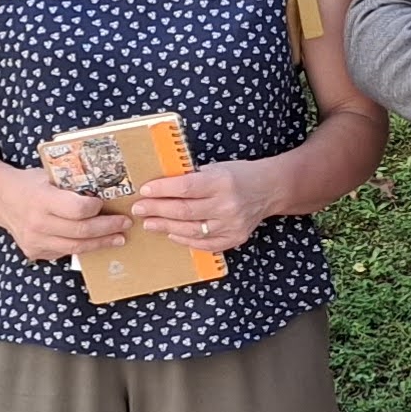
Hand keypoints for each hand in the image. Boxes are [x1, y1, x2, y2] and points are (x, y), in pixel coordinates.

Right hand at [0, 163, 130, 263]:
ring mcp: (35, 241)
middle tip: (125, 224)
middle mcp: (37, 223)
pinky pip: (64, 252)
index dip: (96, 208)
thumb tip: (109, 186)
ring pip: (75, 247)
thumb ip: (73, 183)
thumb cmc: (30, 183)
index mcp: (41, 199)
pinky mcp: (35, 252)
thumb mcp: (49, 175)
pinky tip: (96, 241)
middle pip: (80, 232)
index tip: (106, 204)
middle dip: (107, 228)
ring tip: (118, 238)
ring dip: (101, 243)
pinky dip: (82, 247)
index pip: (77, 210)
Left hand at [129, 159, 280, 252]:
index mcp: (221, 181)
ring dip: (166, 227)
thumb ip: (192, 177)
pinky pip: (204, 244)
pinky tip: (171, 234)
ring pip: (191, 230)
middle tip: (139, 209)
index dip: (162, 190)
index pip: (185, 188)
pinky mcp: (235, 237)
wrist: (270, 188)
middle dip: (157, 210)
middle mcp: (227, 204)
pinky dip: (185, 240)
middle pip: (184, 211)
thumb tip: (160, 186)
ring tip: (149, 223)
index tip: (145, 191)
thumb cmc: (239, 174)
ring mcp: (232, 224)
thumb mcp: (216, 168)